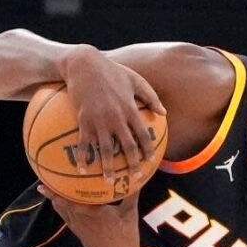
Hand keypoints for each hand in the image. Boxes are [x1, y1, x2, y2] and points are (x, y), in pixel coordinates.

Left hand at [38, 185, 141, 246]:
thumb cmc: (126, 237)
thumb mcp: (130, 212)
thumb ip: (132, 193)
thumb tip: (138, 176)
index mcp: (92, 210)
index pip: (71, 195)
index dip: (59, 185)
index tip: (50, 174)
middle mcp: (81, 217)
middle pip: (62, 201)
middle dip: (53, 190)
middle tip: (46, 177)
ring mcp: (78, 227)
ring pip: (61, 210)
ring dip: (55, 199)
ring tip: (46, 188)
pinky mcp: (79, 234)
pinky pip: (66, 218)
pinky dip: (61, 209)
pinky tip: (58, 204)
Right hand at [60, 46, 165, 181]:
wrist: (83, 64)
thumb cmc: (111, 71)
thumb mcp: (135, 80)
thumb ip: (150, 97)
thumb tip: (163, 113)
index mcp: (130, 109)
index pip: (143, 135)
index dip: (148, 150)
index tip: (151, 162)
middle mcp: (117, 118)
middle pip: (127, 147)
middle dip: (132, 165)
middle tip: (135, 178)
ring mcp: (100, 120)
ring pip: (107, 150)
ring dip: (108, 168)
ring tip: (109, 182)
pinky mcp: (83, 120)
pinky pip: (84, 144)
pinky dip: (83, 158)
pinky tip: (82, 169)